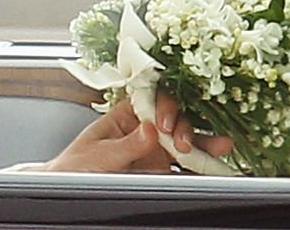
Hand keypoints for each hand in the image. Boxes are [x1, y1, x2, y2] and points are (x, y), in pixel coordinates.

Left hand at [41, 92, 232, 172]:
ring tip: (223, 146)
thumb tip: (150, 130)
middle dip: (184, 126)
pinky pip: (186, 169)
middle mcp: (144, 130)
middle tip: (182, 143)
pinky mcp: (161, 173)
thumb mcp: (96, 154)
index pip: (151, 100)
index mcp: (125, 115)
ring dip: (204, 142)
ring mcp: (155, 152)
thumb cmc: (75, 166)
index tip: (164, 123)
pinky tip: (217, 166)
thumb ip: (124, 144)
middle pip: (174, 119)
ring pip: (186, 142)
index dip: (163, 105)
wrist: (67, 189)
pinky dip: (203, 167)